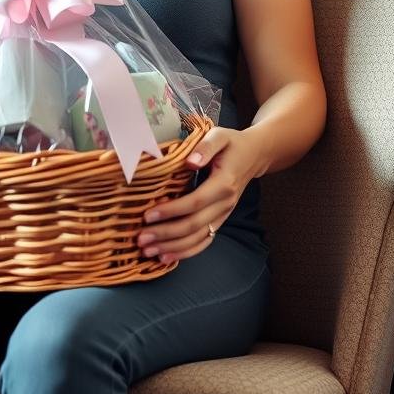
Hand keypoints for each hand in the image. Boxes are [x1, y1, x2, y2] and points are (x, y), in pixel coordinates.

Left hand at [136, 127, 256, 263]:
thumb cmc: (231, 144)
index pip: (195, 202)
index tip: (148, 215)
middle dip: (165, 234)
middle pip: (193, 225)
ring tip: (148, 251)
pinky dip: (185, 252)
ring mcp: (223, 215)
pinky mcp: (219, 220)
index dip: (171, 211)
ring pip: (198, 238)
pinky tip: (166, 257)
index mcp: (223, 183)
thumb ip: (205, 148)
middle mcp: (225, 204)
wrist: (253, 156)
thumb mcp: (219, 136)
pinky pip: (204, 241)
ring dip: (172, 247)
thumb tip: (190, 162)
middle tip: (140, 238)